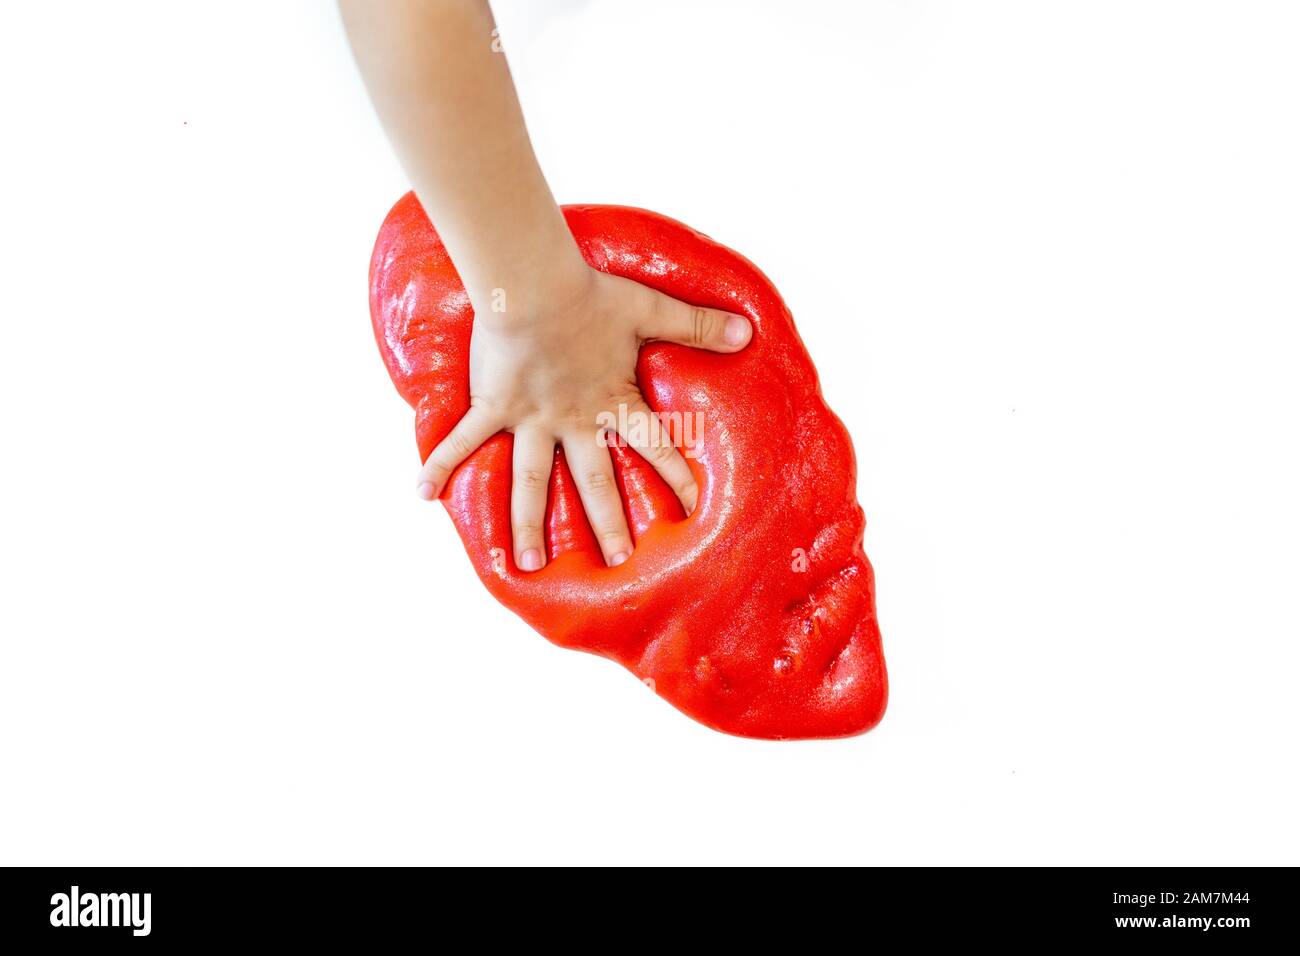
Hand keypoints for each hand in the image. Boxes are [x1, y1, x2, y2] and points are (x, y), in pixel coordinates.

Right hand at [415, 264, 751, 570]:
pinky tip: (421, 494)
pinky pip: (463, 441)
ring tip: (529, 566)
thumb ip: (698, 325)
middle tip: (618, 564)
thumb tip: (749, 332)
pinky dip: (440, 465)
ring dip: (529, 524)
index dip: (677, 477)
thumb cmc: (591, 293)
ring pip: (532, 481)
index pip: (655, 446)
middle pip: (595, 482)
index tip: (694, 511)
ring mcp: (531, 419)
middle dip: (609, 524)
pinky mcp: (493, 406)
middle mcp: (574, 420)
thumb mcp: (651, 309)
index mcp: (613, 400)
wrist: (534, 282)